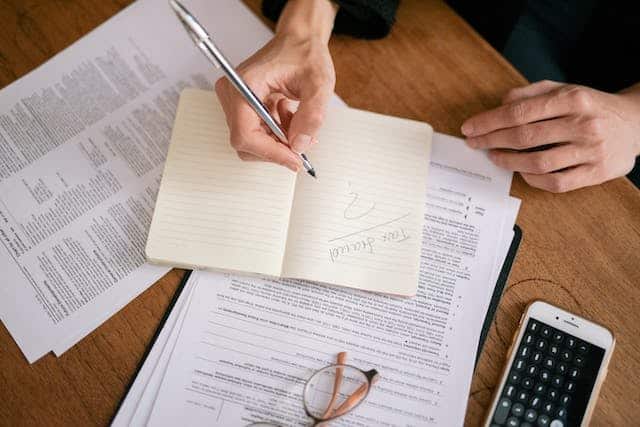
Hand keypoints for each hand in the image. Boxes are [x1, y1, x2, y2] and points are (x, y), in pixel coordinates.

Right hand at [215, 0, 336, 171]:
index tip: (295, 159)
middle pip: (246, 143)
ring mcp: (235, 101)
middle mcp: (232, 94)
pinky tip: (291, 119)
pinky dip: (277, 134)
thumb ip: (311, 115)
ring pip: (252, 141)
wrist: (300, 41)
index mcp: (244, 85)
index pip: (245, 134)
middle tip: (303, 144)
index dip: (271, 153)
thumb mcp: (319, 83)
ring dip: (279, 141)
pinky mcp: (243, 107)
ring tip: (299, 125)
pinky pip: (257, 133)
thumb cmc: (305, 54)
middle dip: (276, 149)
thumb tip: (299, 145)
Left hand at [461, 80, 639, 191]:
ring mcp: (590, 151)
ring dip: (508, 161)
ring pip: (538, 162)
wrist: (636, 122)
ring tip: (494, 156)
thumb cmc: (591, 106)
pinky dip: (532, 179)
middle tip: (474, 143)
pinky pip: (556, 183)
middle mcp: (583, 124)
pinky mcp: (595, 173)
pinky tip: (520, 171)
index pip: (520, 112)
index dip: (490, 121)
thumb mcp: (565, 89)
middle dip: (492, 140)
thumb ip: (531, 93)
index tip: (469, 128)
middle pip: (525, 136)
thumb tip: (500, 104)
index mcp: (573, 99)